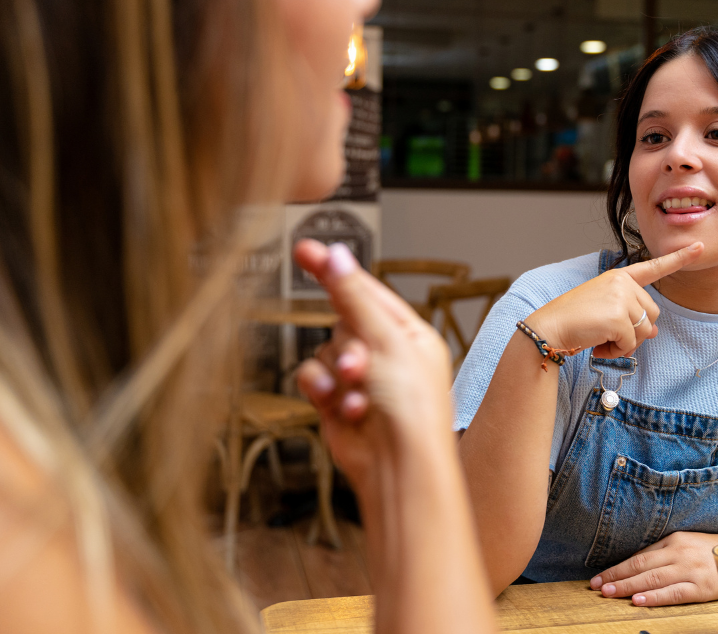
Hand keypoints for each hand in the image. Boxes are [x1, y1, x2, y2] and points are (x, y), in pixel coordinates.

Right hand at [292, 241, 455, 488]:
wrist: (398, 467)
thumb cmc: (412, 410)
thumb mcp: (387, 342)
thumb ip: (354, 299)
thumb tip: (336, 256)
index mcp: (409, 334)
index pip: (367, 291)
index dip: (335, 270)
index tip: (304, 250)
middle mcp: (385, 353)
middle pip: (341, 322)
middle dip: (346, 344)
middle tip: (361, 365)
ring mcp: (360, 378)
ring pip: (323, 351)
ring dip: (336, 373)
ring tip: (359, 393)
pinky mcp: (336, 401)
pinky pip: (313, 378)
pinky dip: (324, 391)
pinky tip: (346, 408)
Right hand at [524, 242, 702, 358]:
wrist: (549, 328)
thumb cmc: (573, 321)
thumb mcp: (605, 314)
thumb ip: (631, 316)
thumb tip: (654, 332)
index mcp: (618, 277)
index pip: (653, 267)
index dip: (679, 258)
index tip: (699, 247)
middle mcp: (622, 283)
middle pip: (652, 314)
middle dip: (636, 331)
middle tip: (609, 335)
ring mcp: (621, 298)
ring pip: (645, 331)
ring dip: (626, 344)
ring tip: (602, 340)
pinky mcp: (618, 317)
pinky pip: (631, 343)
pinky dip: (616, 351)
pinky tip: (598, 345)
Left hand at [589, 531, 717, 606]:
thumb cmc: (710, 551)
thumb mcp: (684, 544)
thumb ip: (662, 554)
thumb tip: (632, 566)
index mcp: (672, 541)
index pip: (638, 557)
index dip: (616, 568)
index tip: (599, 578)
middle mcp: (678, 554)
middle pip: (641, 567)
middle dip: (616, 577)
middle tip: (597, 586)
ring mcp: (690, 570)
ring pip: (652, 579)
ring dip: (628, 586)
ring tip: (609, 592)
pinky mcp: (701, 587)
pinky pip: (673, 593)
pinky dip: (654, 596)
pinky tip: (638, 600)